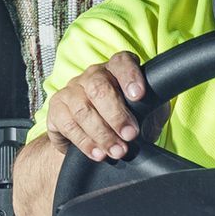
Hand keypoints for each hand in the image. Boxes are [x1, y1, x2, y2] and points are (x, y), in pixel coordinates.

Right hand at [43, 52, 157, 161]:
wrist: (93, 139)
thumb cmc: (124, 121)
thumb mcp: (145, 112)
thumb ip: (153, 108)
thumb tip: (158, 112)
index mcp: (115, 69)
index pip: (121, 62)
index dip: (130, 76)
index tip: (139, 95)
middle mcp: (92, 75)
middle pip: (99, 88)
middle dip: (116, 114)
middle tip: (130, 135)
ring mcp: (71, 90)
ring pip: (83, 109)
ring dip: (102, 133)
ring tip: (117, 151)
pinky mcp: (56, 109)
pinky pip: (68, 125)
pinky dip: (85, 142)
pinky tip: (97, 153)